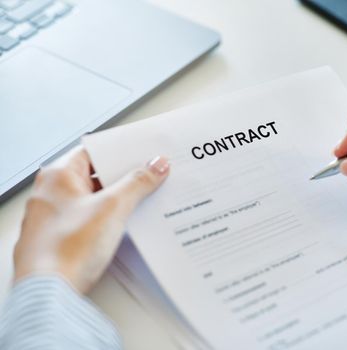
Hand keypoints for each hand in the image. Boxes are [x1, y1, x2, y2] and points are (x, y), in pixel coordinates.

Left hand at [13, 147, 169, 293]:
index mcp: (57, 176)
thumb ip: (137, 182)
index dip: (120, 153)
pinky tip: (122, 227)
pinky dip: (106, 219)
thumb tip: (155, 166)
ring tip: (140, 203)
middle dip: (123, 179)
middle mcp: (51, 193)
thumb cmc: (67, 249)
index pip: (93, 152)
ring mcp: (53, 217)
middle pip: (94, 176)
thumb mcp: (113, 207)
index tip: (143, 155)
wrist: (50, 293)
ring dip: (117, 201)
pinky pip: (88, 220)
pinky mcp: (60, 239)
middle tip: (148, 178)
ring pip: (92, 199)